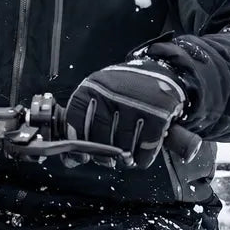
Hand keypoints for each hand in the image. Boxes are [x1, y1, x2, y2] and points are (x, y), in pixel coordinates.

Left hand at [66, 58, 186, 168]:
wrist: (158, 70)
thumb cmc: (123, 87)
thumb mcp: (99, 91)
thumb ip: (84, 117)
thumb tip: (71, 157)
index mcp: (93, 87)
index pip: (75, 119)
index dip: (76, 142)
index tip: (82, 154)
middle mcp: (112, 94)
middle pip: (100, 138)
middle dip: (102, 155)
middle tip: (107, 159)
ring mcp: (135, 105)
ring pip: (123, 147)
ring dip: (123, 158)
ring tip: (125, 157)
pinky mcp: (157, 116)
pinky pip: (145, 149)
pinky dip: (142, 158)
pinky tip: (140, 155)